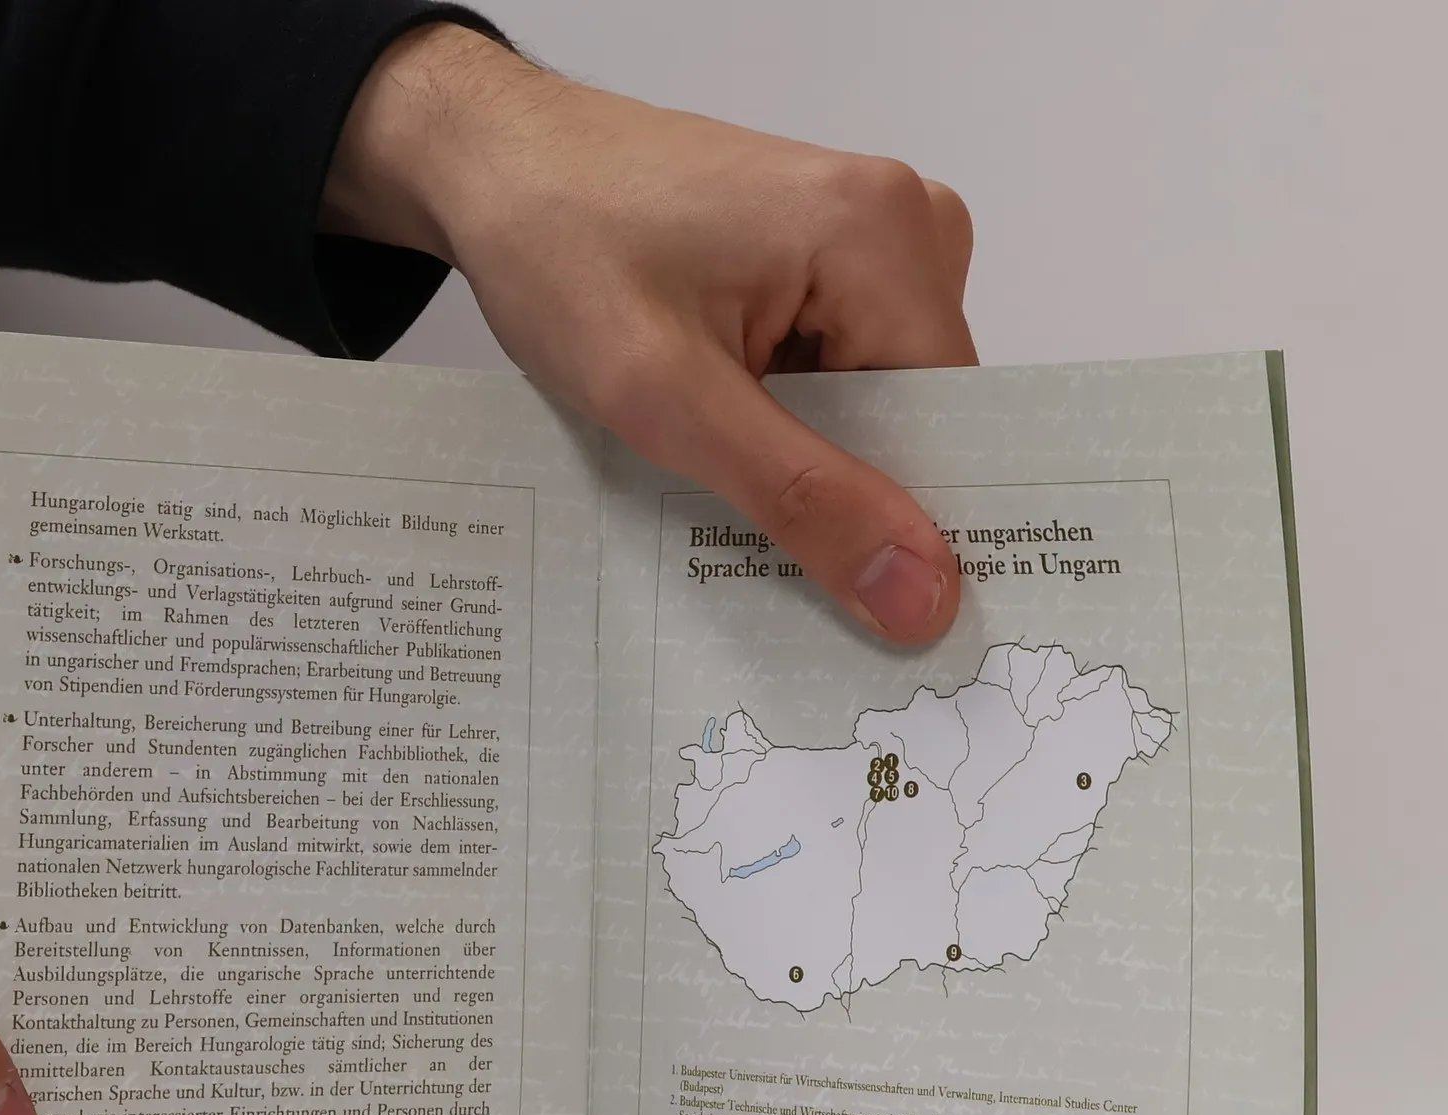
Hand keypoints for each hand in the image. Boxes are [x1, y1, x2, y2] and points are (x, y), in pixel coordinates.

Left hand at [323, 25, 975, 643]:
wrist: (494, 167)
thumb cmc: (560, 248)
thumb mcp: (671, 401)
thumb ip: (803, 500)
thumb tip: (920, 591)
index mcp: (883, 235)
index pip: (953, 425)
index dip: (912, 524)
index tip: (874, 614)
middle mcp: (897, 223)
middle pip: (919, 418)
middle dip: (850, 496)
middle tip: (759, 546)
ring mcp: (861, 239)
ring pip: (875, 409)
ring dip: (808, 465)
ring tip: (720, 473)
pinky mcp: (822, 261)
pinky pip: (839, 376)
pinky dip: (788, 428)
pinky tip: (725, 441)